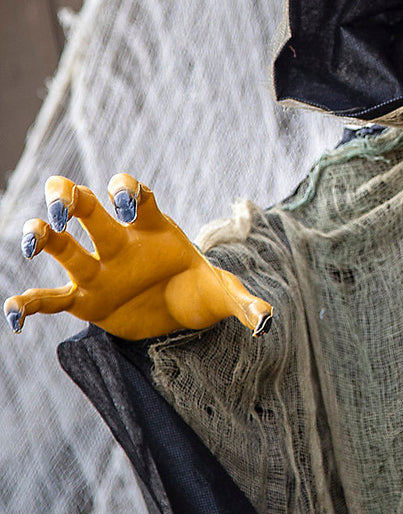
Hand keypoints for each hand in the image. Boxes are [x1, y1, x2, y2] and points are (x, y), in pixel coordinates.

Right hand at [4, 175, 271, 340]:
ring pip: (64, 246)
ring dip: (43, 236)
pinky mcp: (85, 301)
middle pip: (91, 208)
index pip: (137, 194)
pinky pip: (50, 300)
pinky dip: (28, 305)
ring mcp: (99, 270)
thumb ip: (243, 303)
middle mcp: (121, 242)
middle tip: (62, 205)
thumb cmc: (202, 290)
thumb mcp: (225, 293)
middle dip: (73, 198)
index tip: (126, 203)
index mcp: (155, 227)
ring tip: (35, 239)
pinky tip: (13, 317)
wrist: (183, 313)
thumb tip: (266, 322)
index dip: (127, 191)